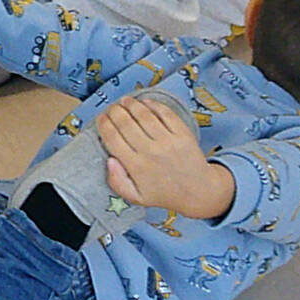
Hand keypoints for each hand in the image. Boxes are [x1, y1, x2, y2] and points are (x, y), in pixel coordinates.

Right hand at [97, 95, 234, 219]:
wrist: (199, 192)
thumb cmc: (164, 193)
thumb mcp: (136, 197)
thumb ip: (117, 182)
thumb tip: (109, 160)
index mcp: (136, 167)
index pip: (112, 138)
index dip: (103, 124)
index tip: (101, 119)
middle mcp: (151, 152)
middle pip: (125, 122)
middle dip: (114, 111)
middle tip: (112, 108)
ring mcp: (168, 141)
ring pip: (144, 114)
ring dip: (131, 104)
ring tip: (125, 101)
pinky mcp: (182, 134)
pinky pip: (165, 113)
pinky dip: (153, 104)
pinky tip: (145, 102)